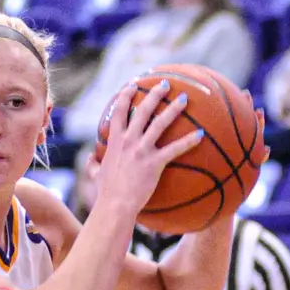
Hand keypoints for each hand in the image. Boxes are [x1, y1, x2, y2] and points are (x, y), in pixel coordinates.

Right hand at [96, 79, 204, 219]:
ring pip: (160, 123)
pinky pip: (175, 149)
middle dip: (154, 94)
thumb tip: (88, 159)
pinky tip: (200, 134)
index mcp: (115, 142)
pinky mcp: (154, 163)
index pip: (118, 112)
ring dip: (173, 108)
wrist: (114, 206)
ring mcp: (142, 151)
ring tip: (184, 98)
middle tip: (164, 84)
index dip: (126, 96)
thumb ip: (92, 165)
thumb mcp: (95, 175)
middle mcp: (128, 141)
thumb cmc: (105, 193)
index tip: (132, 85)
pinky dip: (188, 141)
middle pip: (142, 111)